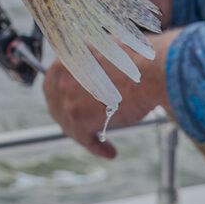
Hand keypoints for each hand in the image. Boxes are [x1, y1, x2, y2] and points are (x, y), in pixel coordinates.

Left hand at [42, 29, 178, 159]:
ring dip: (84, 135)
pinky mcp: (77, 116)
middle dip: (69, 118)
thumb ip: (92, 64)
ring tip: (100, 143)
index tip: (73, 106)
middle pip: (57, 104)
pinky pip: (83, 137)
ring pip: (68, 123)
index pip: (54, 82)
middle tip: (84, 128)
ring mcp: (66, 96)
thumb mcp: (105, 52)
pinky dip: (96, 146)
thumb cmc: (139, 60)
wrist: (150, 71)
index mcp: (66, 57)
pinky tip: (109, 151)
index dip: (63, 97)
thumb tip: (97, 77)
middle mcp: (61, 75)